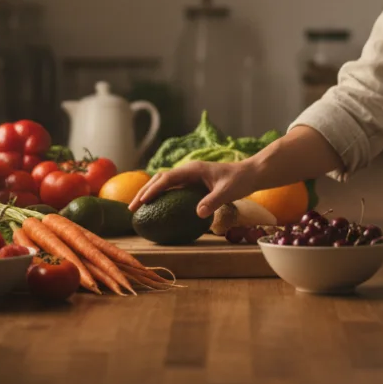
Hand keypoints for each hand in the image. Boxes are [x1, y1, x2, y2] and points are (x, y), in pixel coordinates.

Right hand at [128, 160, 260, 218]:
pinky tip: (157, 208)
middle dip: (145, 192)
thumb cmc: (239, 181)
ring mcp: (189, 177)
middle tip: (132, 208)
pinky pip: (172, 189)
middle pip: (160, 179)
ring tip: (138, 208)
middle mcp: (188, 171)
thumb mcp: (227, 192)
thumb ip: (213, 202)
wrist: (250, 174)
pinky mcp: (193, 183)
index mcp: (193, 169)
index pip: (167, 178)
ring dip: (150, 193)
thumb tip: (197, 214)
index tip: (142, 201)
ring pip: (164, 183)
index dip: (153, 189)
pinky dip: (161, 196)